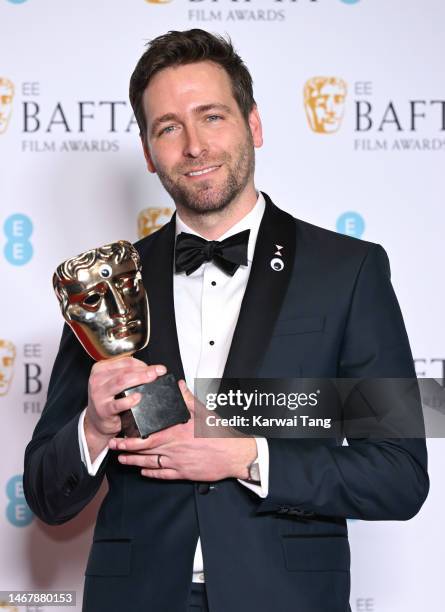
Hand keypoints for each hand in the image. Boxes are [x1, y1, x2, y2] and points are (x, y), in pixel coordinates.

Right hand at [84, 357, 166, 461]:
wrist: (97, 422)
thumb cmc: (108, 400)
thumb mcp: (113, 382)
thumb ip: (128, 374)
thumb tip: (151, 370)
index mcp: (100, 369)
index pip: (125, 362)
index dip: (142, 363)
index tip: (155, 368)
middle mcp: (97, 380)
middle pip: (125, 371)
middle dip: (144, 370)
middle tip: (157, 371)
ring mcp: (99, 395)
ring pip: (121, 382)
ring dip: (139, 379)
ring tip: (151, 379)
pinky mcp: (103, 410)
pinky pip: (117, 404)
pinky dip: (129, 400)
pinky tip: (138, 398)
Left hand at [108, 381, 257, 481]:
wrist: (235, 455)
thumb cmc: (221, 434)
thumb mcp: (205, 411)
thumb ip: (188, 399)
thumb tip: (179, 385)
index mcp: (177, 432)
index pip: (148, 435)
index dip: (131, 437)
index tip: (121, 434)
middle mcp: (174, 448)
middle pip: (144, 450)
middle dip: (126, 450)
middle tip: (114, 447)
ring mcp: (178, 463)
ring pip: (151, 463)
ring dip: (135, 462)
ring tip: (122, 460)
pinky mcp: (185, 473)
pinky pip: (164, 474)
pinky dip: (151, 473)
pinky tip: (144, 471)